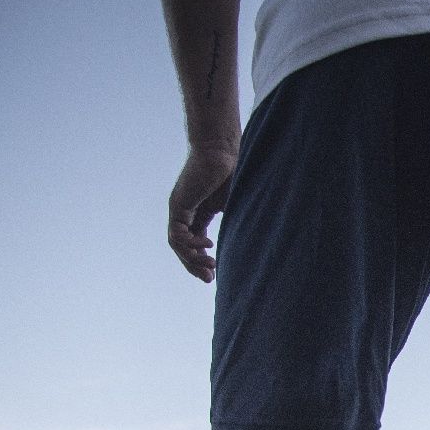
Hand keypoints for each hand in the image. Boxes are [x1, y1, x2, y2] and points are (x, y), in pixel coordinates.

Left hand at [168, 142, 237, 281]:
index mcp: (198, 213)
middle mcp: (185, 212)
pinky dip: (191, 244)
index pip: (193, 242)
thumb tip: (252, 241)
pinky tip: (208, 244)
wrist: (221, 151)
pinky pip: (178, 234)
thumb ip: (236, 222)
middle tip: (209, 278)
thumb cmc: (232, 172)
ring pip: (177, 244)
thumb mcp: (234, 205)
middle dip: (194, 265)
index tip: (214, 273)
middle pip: (182, 247)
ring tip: (210, 265)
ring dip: (192, 259)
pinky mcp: (179, 206)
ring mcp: (180, 209)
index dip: (201, 259)